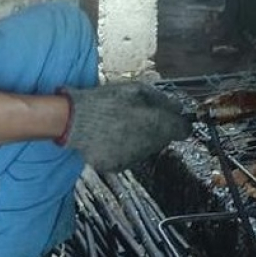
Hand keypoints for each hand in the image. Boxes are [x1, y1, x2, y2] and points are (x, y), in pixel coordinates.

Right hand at [58, 82, 192, 172]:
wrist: (74, 120)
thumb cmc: (106, 100)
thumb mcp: (135, 90)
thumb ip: (161, 100)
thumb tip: (178, 109)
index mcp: (157, 124)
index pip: (182, 130)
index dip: (178, 123)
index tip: (170, 119)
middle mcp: (149, 145)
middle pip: (163, 140)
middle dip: (156, 130)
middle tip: (137, 118)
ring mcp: (133, 159)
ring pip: (146, 149)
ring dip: (139, 139)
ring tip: (119, 126)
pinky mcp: (118, 167)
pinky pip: (127, 157)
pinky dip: (123, 149)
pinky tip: (110, 137)